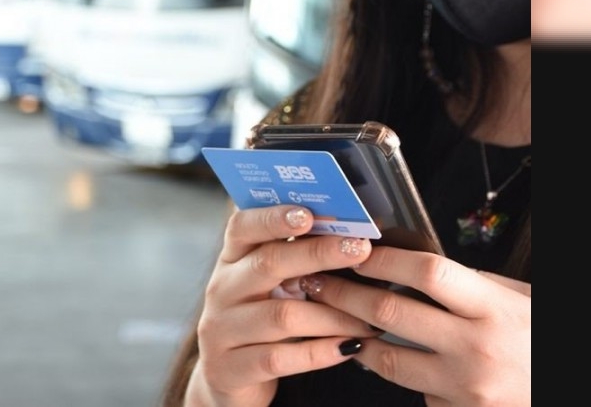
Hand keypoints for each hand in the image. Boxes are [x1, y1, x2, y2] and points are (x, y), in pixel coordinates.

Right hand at [185, 205, 379, 406]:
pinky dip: (319, 353)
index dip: (273, 218)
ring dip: (332, 315)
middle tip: (359, 249)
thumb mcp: (267, 285)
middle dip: (317, 254)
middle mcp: (222, 290)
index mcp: (232, 260)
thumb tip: (350, 232)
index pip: (242, 227)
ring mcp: (222, 330)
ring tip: (368, 318)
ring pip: (282, 316)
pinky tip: (348, 347)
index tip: (309, 213)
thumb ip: (293, 258)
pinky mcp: (231, 367)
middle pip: (268, 264)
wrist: (225, 378)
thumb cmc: (259, 320)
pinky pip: (280, 358)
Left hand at [302, 247, 530, 405]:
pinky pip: (415, 392)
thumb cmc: (543, 340)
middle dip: (344, 295)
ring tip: (337, 321)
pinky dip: (398, 376)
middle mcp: (477, 348)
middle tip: (318, 283)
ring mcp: (465, 388)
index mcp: (495, 309)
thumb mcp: (518, 300)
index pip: (426, 273)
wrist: (565, 390)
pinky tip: (385, 360)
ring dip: (355, 338)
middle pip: (391, 314)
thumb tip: (414, 272)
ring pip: (388, 360)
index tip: (355, 252)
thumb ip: (470, 287)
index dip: (383, 260)